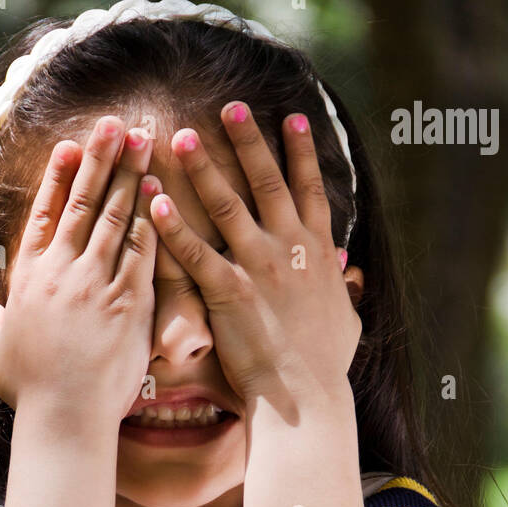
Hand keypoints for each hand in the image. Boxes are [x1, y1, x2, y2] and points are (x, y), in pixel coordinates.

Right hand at [0, 115, 159, 424]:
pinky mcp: (129, 301)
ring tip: (146, 139)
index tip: (72, 146)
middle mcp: (63, 271)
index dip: (61, 177)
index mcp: (30, 278)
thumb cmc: (28, 392)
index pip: (46, 214)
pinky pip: (143, 249)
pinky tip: (161, 190)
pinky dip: (152, 216)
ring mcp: (97, 283)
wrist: (64, 415)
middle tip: (117, 124)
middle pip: (85, 203)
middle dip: (102, 158)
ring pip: (117, 216)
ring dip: (132, 174)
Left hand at [149, 103, 361, 414]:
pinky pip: (194, 252)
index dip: (300, 152)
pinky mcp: (228, 292)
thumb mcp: (347, 321)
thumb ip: (345, 292)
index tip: (291, 118)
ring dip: (202, 168)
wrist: (305, 398)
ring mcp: (258, 267)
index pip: (310, 189)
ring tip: (180, 138)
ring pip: (227, 205)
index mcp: (318, 253)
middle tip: (229, 107)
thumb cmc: (325, 368)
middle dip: (247, 141)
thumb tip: (352, 275)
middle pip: (267, 181)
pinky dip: (173, 224)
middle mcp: (290, 249)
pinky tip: (155, 199)